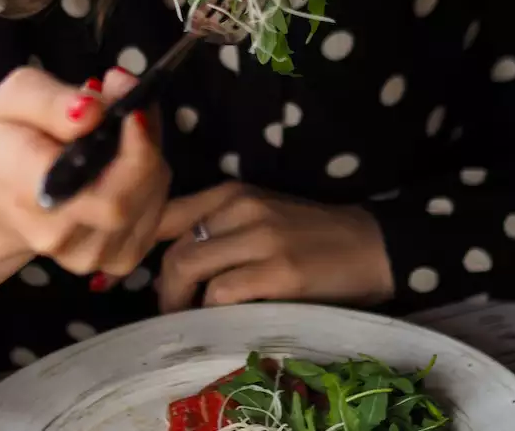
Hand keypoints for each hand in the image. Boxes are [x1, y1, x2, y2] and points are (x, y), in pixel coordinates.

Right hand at [0, 67, 169, 274]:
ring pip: (151, 204)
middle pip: (128, 199)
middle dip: (146, 148)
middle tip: (134, 113)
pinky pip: (163, 221)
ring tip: (128, 139)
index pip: (86, 183)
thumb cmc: (9, 137)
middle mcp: (56, 234)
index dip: (130, 151)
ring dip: (153, 164)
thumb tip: (93, 110)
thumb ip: (49, 101)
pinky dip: (159, 187)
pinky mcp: (117, 261)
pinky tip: (140, 167)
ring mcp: (89, 255)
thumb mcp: (15, 98)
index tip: (135, 111)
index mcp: (24, 188)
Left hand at [156, 182, 393, 312]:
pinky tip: (222, 322)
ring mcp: (261, 238)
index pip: (164, 215)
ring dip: (180, 305)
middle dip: (163, 291)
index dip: (142, 249)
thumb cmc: (309, 235)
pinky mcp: (280, 271)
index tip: (142, 279)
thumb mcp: (259, 216)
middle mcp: (241, 208)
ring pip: (188, 270)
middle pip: (172, 251)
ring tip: (191, 321)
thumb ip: (216, 229)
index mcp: (231, 193)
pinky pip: (221, 295)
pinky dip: (212, 313)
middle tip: (173, 312)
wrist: (371, 245)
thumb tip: (169, 266)